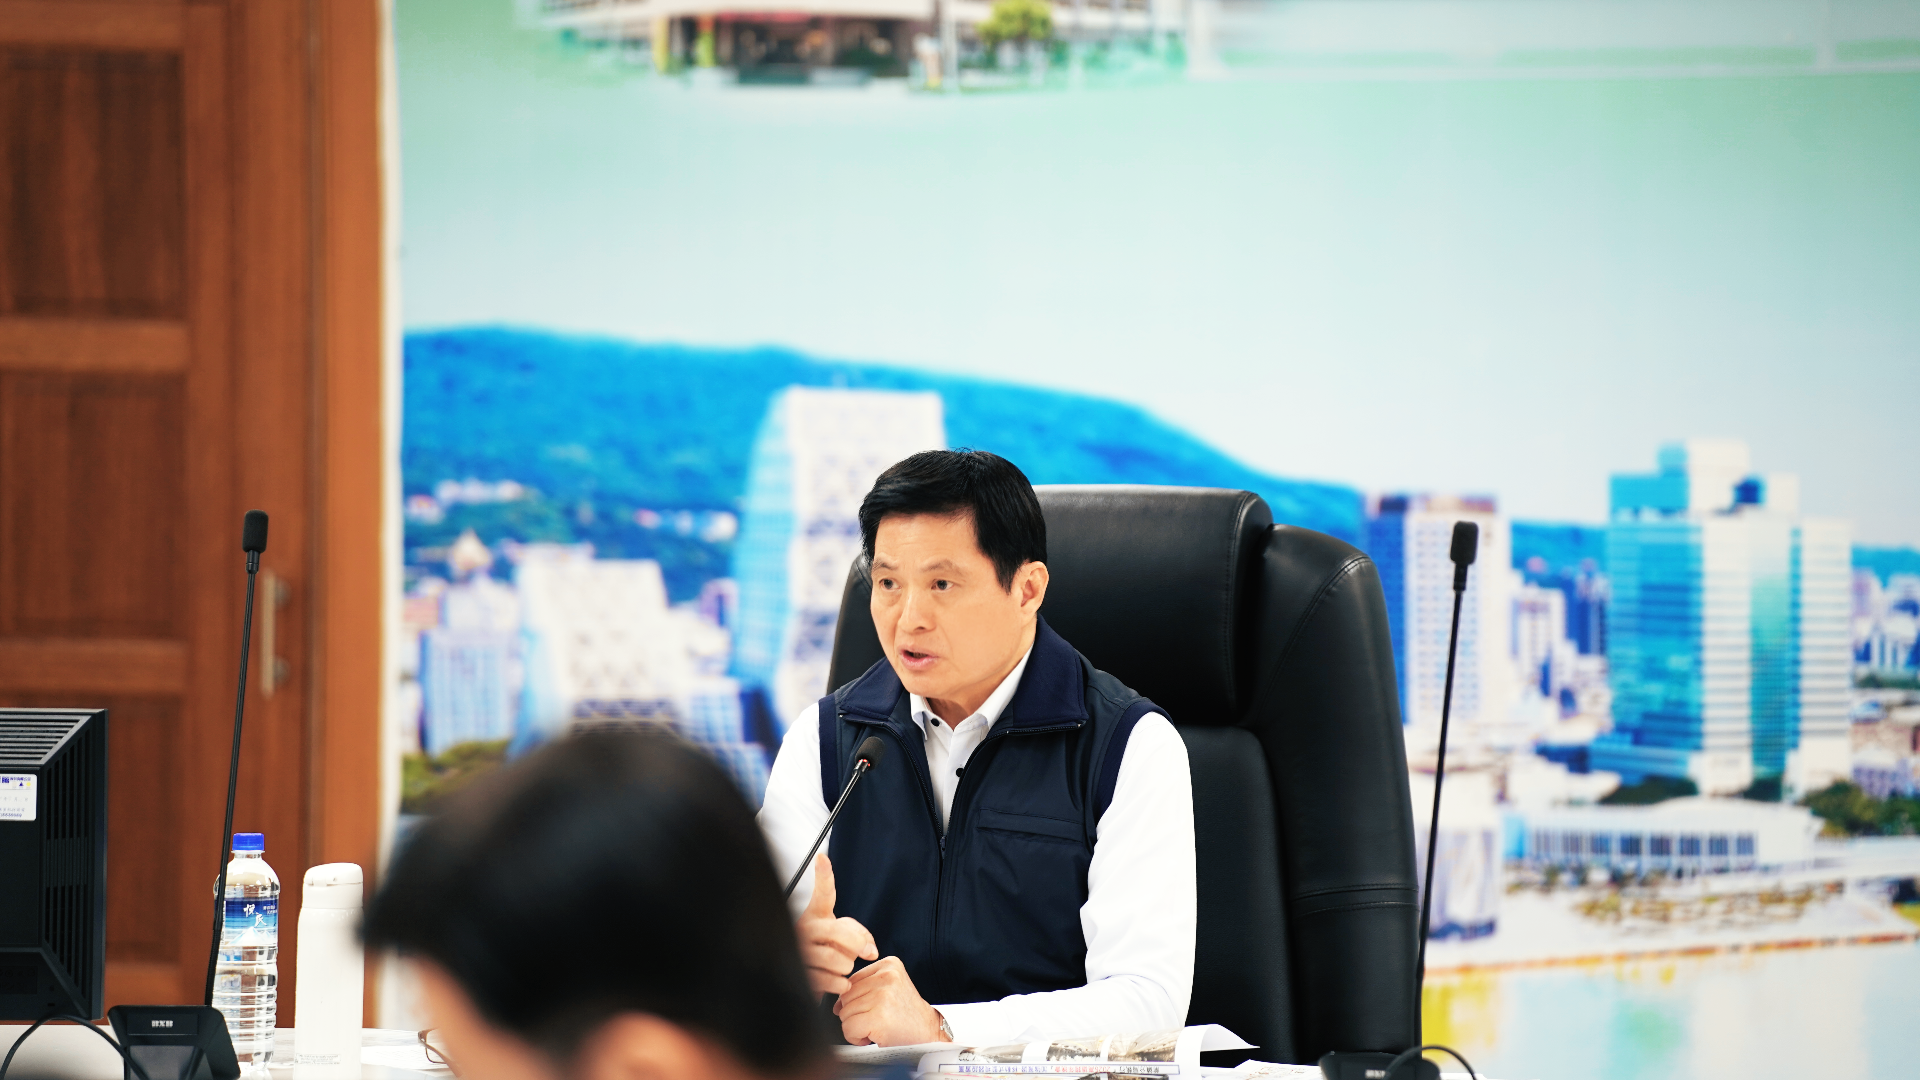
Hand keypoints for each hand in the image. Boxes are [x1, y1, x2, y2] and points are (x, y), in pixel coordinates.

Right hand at [795, 854, 876, 995]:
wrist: (804, 980)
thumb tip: (871, 951)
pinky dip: (842, 985)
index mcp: (816, 915)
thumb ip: (861, 936)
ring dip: (847, 967)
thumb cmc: (827, 952)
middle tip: (864, 953)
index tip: (822, 858)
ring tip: (840, 968)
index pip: (822, 893)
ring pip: (838, 960)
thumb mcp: (845, 938)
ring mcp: (800, 952)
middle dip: (857, 945)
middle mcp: (804, 929)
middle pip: (838, 932)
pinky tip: (837, 982)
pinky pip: (834, 981)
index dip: (823, 875)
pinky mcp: (801, 975)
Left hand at [834, 956, 944, 1046]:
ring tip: (878, 1027)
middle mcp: (886, 976)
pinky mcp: (878, 1016)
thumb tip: (836, 1001)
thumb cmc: (906, 1014)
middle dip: (856, 1014)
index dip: (857, 1001)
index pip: (850, 981)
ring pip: (844, 1013)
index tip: (876, 1008)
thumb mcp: (889, 987)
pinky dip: (856, 1038)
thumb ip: (864, 986)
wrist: (929, 1034)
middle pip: (845, 997)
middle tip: (877, 1020)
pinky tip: (873, 1036)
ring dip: (856, 1026)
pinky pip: (848, 1028)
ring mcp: (883, 995)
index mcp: (889, 964)